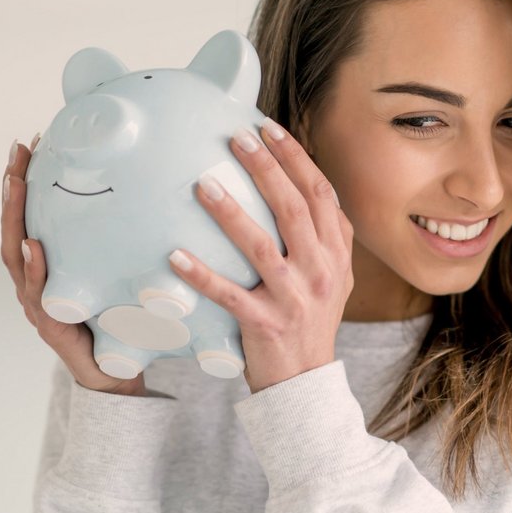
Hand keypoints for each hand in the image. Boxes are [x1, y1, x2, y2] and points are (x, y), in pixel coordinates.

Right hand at [2, 134, 147, 396]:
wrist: (117, 374)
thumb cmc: (118, 319)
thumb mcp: (119, 272)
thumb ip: (119, 241)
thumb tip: (152, 189)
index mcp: (47, 265)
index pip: (30, 215)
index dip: (24, 181)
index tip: (29, 142)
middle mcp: (35, 280)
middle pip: (14, 227)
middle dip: (12, 189)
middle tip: (17, 152)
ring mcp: (38, 303)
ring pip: (16, 255)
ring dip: (15, 218)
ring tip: (16, 184)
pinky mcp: (51, 326)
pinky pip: (37, 295)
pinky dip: (33, 271)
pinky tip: (34, 247)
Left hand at [168, 117, 354, 392]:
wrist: (306, 384)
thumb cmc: (310, 321)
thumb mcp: (332, 276)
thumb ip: (321, 236)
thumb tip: (292, 181)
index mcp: (337, 255)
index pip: (320, 194)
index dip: (296, 159)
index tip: (268, 128)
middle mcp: (322, 272)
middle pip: (294, 209)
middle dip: (266, 169)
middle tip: (237, 139)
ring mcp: (295, 299)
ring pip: (261, 247)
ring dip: (230, 214)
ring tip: (202, 186)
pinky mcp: (266, 325)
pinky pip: (230, 296)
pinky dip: (202, 276)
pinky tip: (174, 256)